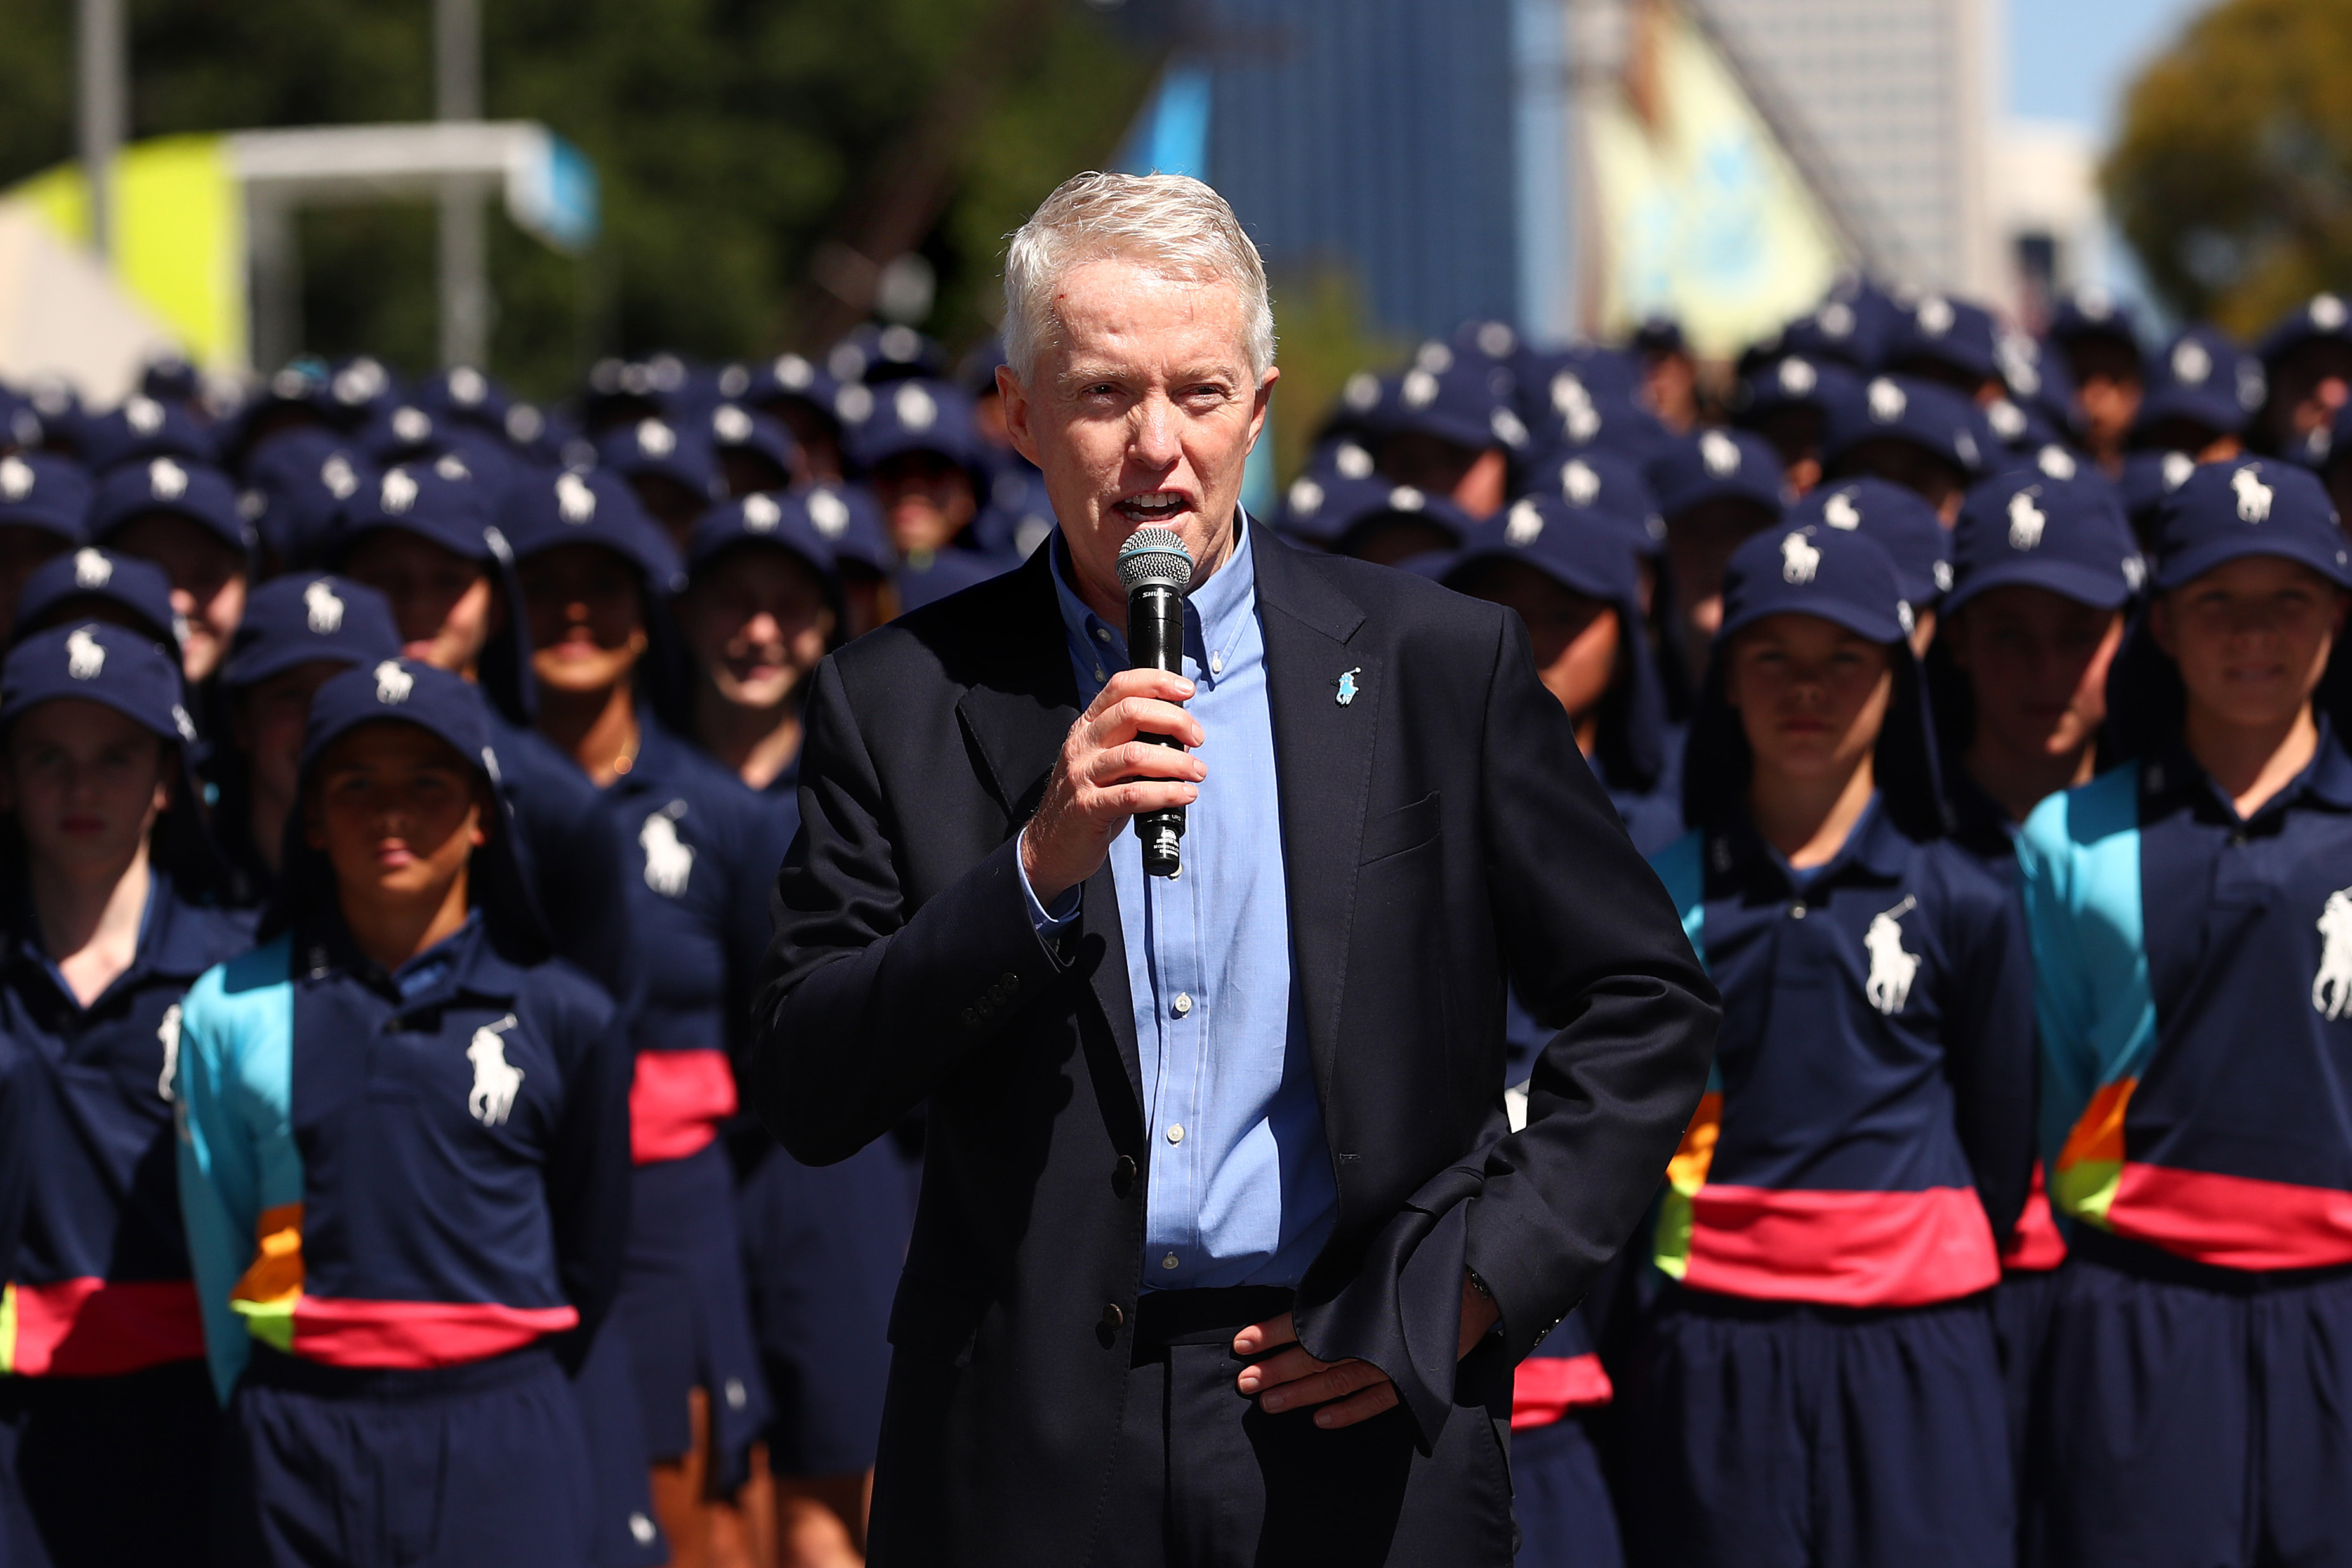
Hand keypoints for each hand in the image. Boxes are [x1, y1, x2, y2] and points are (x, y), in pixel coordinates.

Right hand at [1021, 668, 1204, 905]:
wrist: (1050, 846)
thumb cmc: (1087, 801)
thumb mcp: (1102, 762)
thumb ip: (1132, 742)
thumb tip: (1182, 736)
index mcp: (1086, 727)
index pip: (1120, 687)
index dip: (1156, 682)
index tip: (1186, 691)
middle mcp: (1082, 745)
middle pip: (1131, 713)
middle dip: (1174, 720)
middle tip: (1197, 738)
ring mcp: (1082, 776)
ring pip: (1135, 754)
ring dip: (1176, 761)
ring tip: (1197, 772)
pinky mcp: (1088, 808)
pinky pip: (1132, 795)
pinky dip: (1166, 793)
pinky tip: (1184, 795)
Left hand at [1231, 1272, 1501, 1429]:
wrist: (1478, 1278)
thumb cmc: (1423, 1261)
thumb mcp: (1377, 1259)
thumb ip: (1345, 1278)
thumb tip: (1305, 1289)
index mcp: (1360, 1301)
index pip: (1306, 1320)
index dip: (1272, 1332)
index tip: (1241, 1342)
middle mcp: (1373, 1335)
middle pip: (1314, 1357)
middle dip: (1277, 1370)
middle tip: (1245, 1381)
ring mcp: (1394, 1362)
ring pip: (1338, 1383)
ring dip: (1300, 1394)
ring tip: (1268, 1403)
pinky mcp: (1414, 1379)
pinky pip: (1377, 1402)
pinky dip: (1349, 1412)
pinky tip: (1321, 1420)